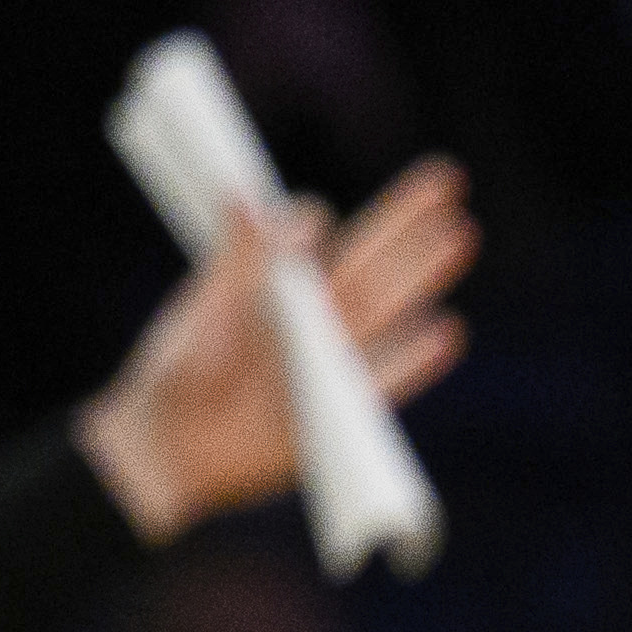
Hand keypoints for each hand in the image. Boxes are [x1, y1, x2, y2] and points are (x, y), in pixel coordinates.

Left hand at [72, 157, 474, 541]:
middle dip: (407, 222)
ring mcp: (331, 359)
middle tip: (448, 178)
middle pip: (367, 261)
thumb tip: (243, 196)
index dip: (315, 221)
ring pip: (385, 307)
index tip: (309, 221)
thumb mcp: (202, 314)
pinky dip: (415, 359)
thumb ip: (234, 263)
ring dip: (421, 271)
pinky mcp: (344, 407)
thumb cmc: (177, 378)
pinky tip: (446, 332)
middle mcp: (311, 316)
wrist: (170, 453)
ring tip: (461, 233)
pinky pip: (387, 379)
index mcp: (274, 287)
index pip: (309, 235)